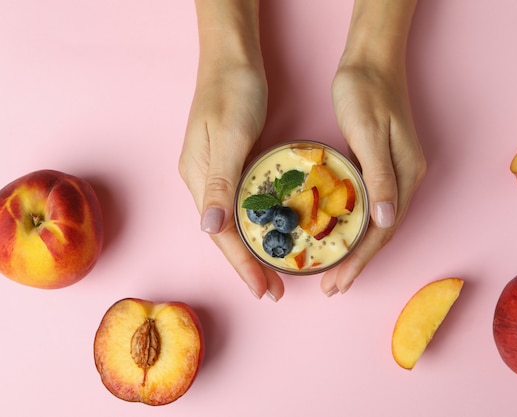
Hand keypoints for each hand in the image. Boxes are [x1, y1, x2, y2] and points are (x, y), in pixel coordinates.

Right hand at [179, 63, 283, 300]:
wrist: (232, 59)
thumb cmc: (232, 91)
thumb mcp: (229, 135)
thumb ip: (221, 181)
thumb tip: (210, 228)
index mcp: (198, 178)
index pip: (222, 234)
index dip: (243, 265)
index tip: (264, 290)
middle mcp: (203, 181)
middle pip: (226, 235)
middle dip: (249, 266)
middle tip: (275, 292)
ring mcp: (216, 173)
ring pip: (234, 223)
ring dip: (254, 250)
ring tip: (274, 274)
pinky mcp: (230, 164)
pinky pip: (243, 205)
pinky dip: (258, 226)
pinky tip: (272, 234)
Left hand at [322, 61, 425, 295]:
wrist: (372, 59)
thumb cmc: (366, 91)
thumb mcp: (369, 133)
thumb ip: (378, 177)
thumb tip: (385, 221)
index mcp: (405, 175)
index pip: (382, 230)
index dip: (360, 260)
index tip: (338, 282)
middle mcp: (405, 179)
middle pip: (381, 233)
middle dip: (358, 263)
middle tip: (332, 287)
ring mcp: (396, 172)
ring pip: (376, 223)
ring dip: (357, 249)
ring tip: (335, 272)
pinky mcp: (382, 165)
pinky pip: (369, 206)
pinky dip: (355, 227)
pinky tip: (340, 234)